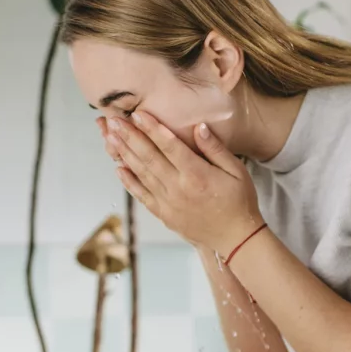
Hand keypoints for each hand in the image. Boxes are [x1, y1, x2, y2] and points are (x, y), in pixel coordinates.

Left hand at [104, 110, 263, 255]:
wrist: (236, 237)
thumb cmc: (239, 200)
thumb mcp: (237, 170)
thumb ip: (215, 148)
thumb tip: (198, 126)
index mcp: (197, 175)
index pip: (170, 146)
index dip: (152, 128)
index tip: (138, 114)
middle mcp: (178, 188)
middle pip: (149, 157)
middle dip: (130, 137)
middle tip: (114, 120)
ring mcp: (169, 203)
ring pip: (142, 174)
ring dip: (125, 154)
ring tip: (111, 138)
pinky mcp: (164, 214)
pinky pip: (142, 196)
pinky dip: (129, 182)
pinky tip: (119, 168)